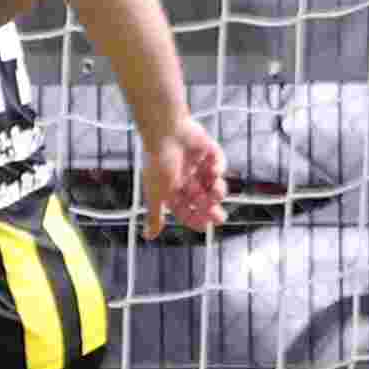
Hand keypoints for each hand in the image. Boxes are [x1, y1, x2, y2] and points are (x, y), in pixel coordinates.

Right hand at [143, 119, 225, 236]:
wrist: (166, 130)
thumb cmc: (159, 162)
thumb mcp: (158, 194)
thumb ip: (156, 216)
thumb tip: (148, 238)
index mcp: (171, 188)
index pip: (186, 209)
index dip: (195, 218)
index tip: (205, 225)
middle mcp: (184, 177)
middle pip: (202, 200)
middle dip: (211, 209)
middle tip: (220, 217)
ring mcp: (197, 164)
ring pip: (214, 184)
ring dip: (218, 190)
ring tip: (217, 190)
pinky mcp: (208, 150)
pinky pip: (218, 163)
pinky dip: (219, 167)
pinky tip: (213, 169)